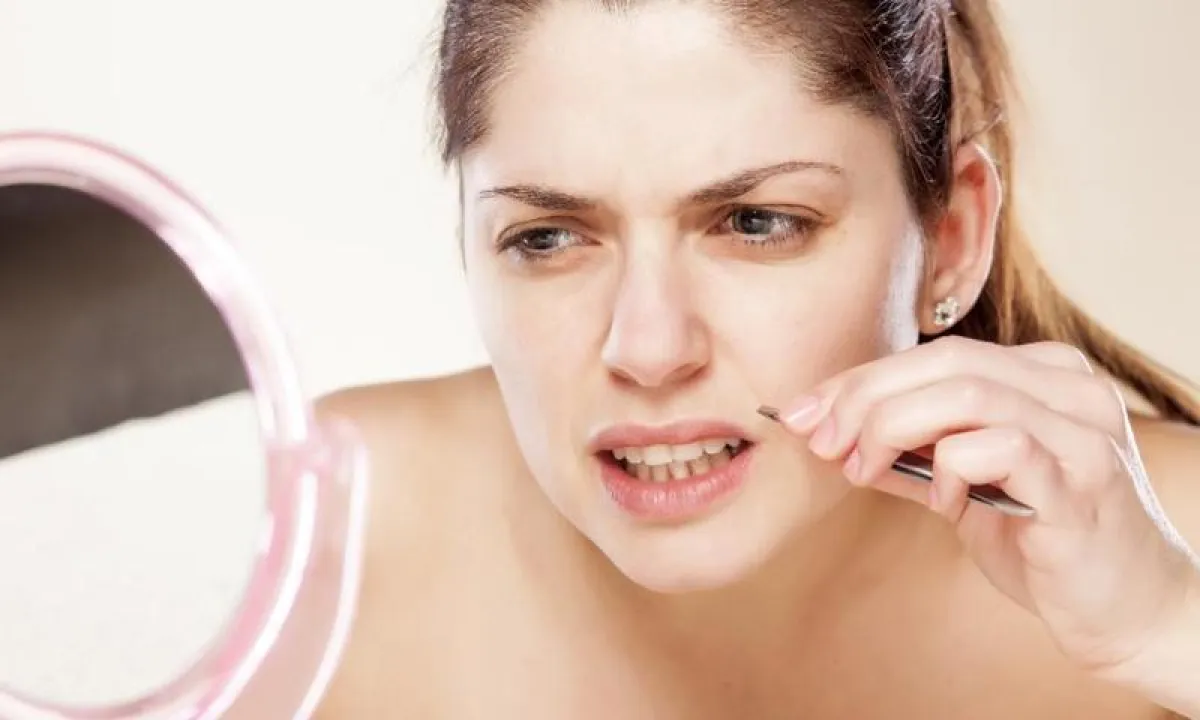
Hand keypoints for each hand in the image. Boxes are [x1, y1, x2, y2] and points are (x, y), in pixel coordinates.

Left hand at [776, 336, 1198, 679]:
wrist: (1128, 611)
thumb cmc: (1043, 543)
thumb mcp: (962, 489)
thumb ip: (908, 456)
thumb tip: (828, 434)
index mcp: (1044, 375)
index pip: (936, 354)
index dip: (860, 378)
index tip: (804, 412)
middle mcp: (1070, 389)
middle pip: (945, 362)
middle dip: (863, 398)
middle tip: (819, 440)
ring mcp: (1083, 431)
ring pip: (966, 394)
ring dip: (892, 428)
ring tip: (863, 469)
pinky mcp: (1084, 481)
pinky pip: (1001, 448)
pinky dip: (950, 469)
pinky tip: (944, 504)